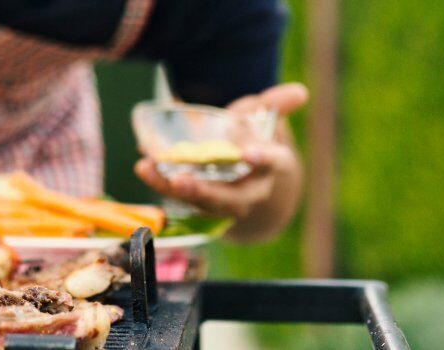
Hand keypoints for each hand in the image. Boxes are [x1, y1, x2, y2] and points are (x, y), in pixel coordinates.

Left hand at [135, 83, 307, 219]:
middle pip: (231, 199)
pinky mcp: (198, 201)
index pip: (273, 163)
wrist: (244, 172)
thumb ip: (274, 104)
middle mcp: (249, 190)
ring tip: (148, 169)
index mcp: (271, 166)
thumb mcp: (263, 118)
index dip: (262, 159)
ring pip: (200, 202)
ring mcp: (223, 201)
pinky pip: (179, 196)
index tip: (248, 153)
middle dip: (206, 192)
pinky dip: (160, 182)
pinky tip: (143, 166)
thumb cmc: (253, 138)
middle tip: (182, 181)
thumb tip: (299, 92)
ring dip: (172, 188)